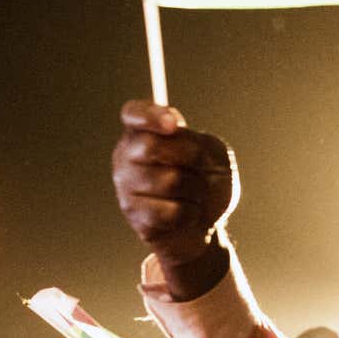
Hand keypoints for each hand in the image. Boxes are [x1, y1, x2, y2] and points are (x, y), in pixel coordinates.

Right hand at [112, 100, 239, 297]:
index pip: (133, 114)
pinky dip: (191, 214)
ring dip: (196, 189)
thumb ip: (196, 140)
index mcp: (142, 132)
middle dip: (191, 157)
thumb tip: (173, 132)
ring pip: (168, 181)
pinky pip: (171, 211)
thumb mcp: (213, 154)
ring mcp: (125, 187)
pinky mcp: (135, 217)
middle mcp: (126, 156)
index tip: (174, 124)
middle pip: (151, 146)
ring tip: (193, 195)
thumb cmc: (207, 182)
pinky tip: (188, 215)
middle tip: (201, 167)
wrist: (208, 224)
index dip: (150, 116)